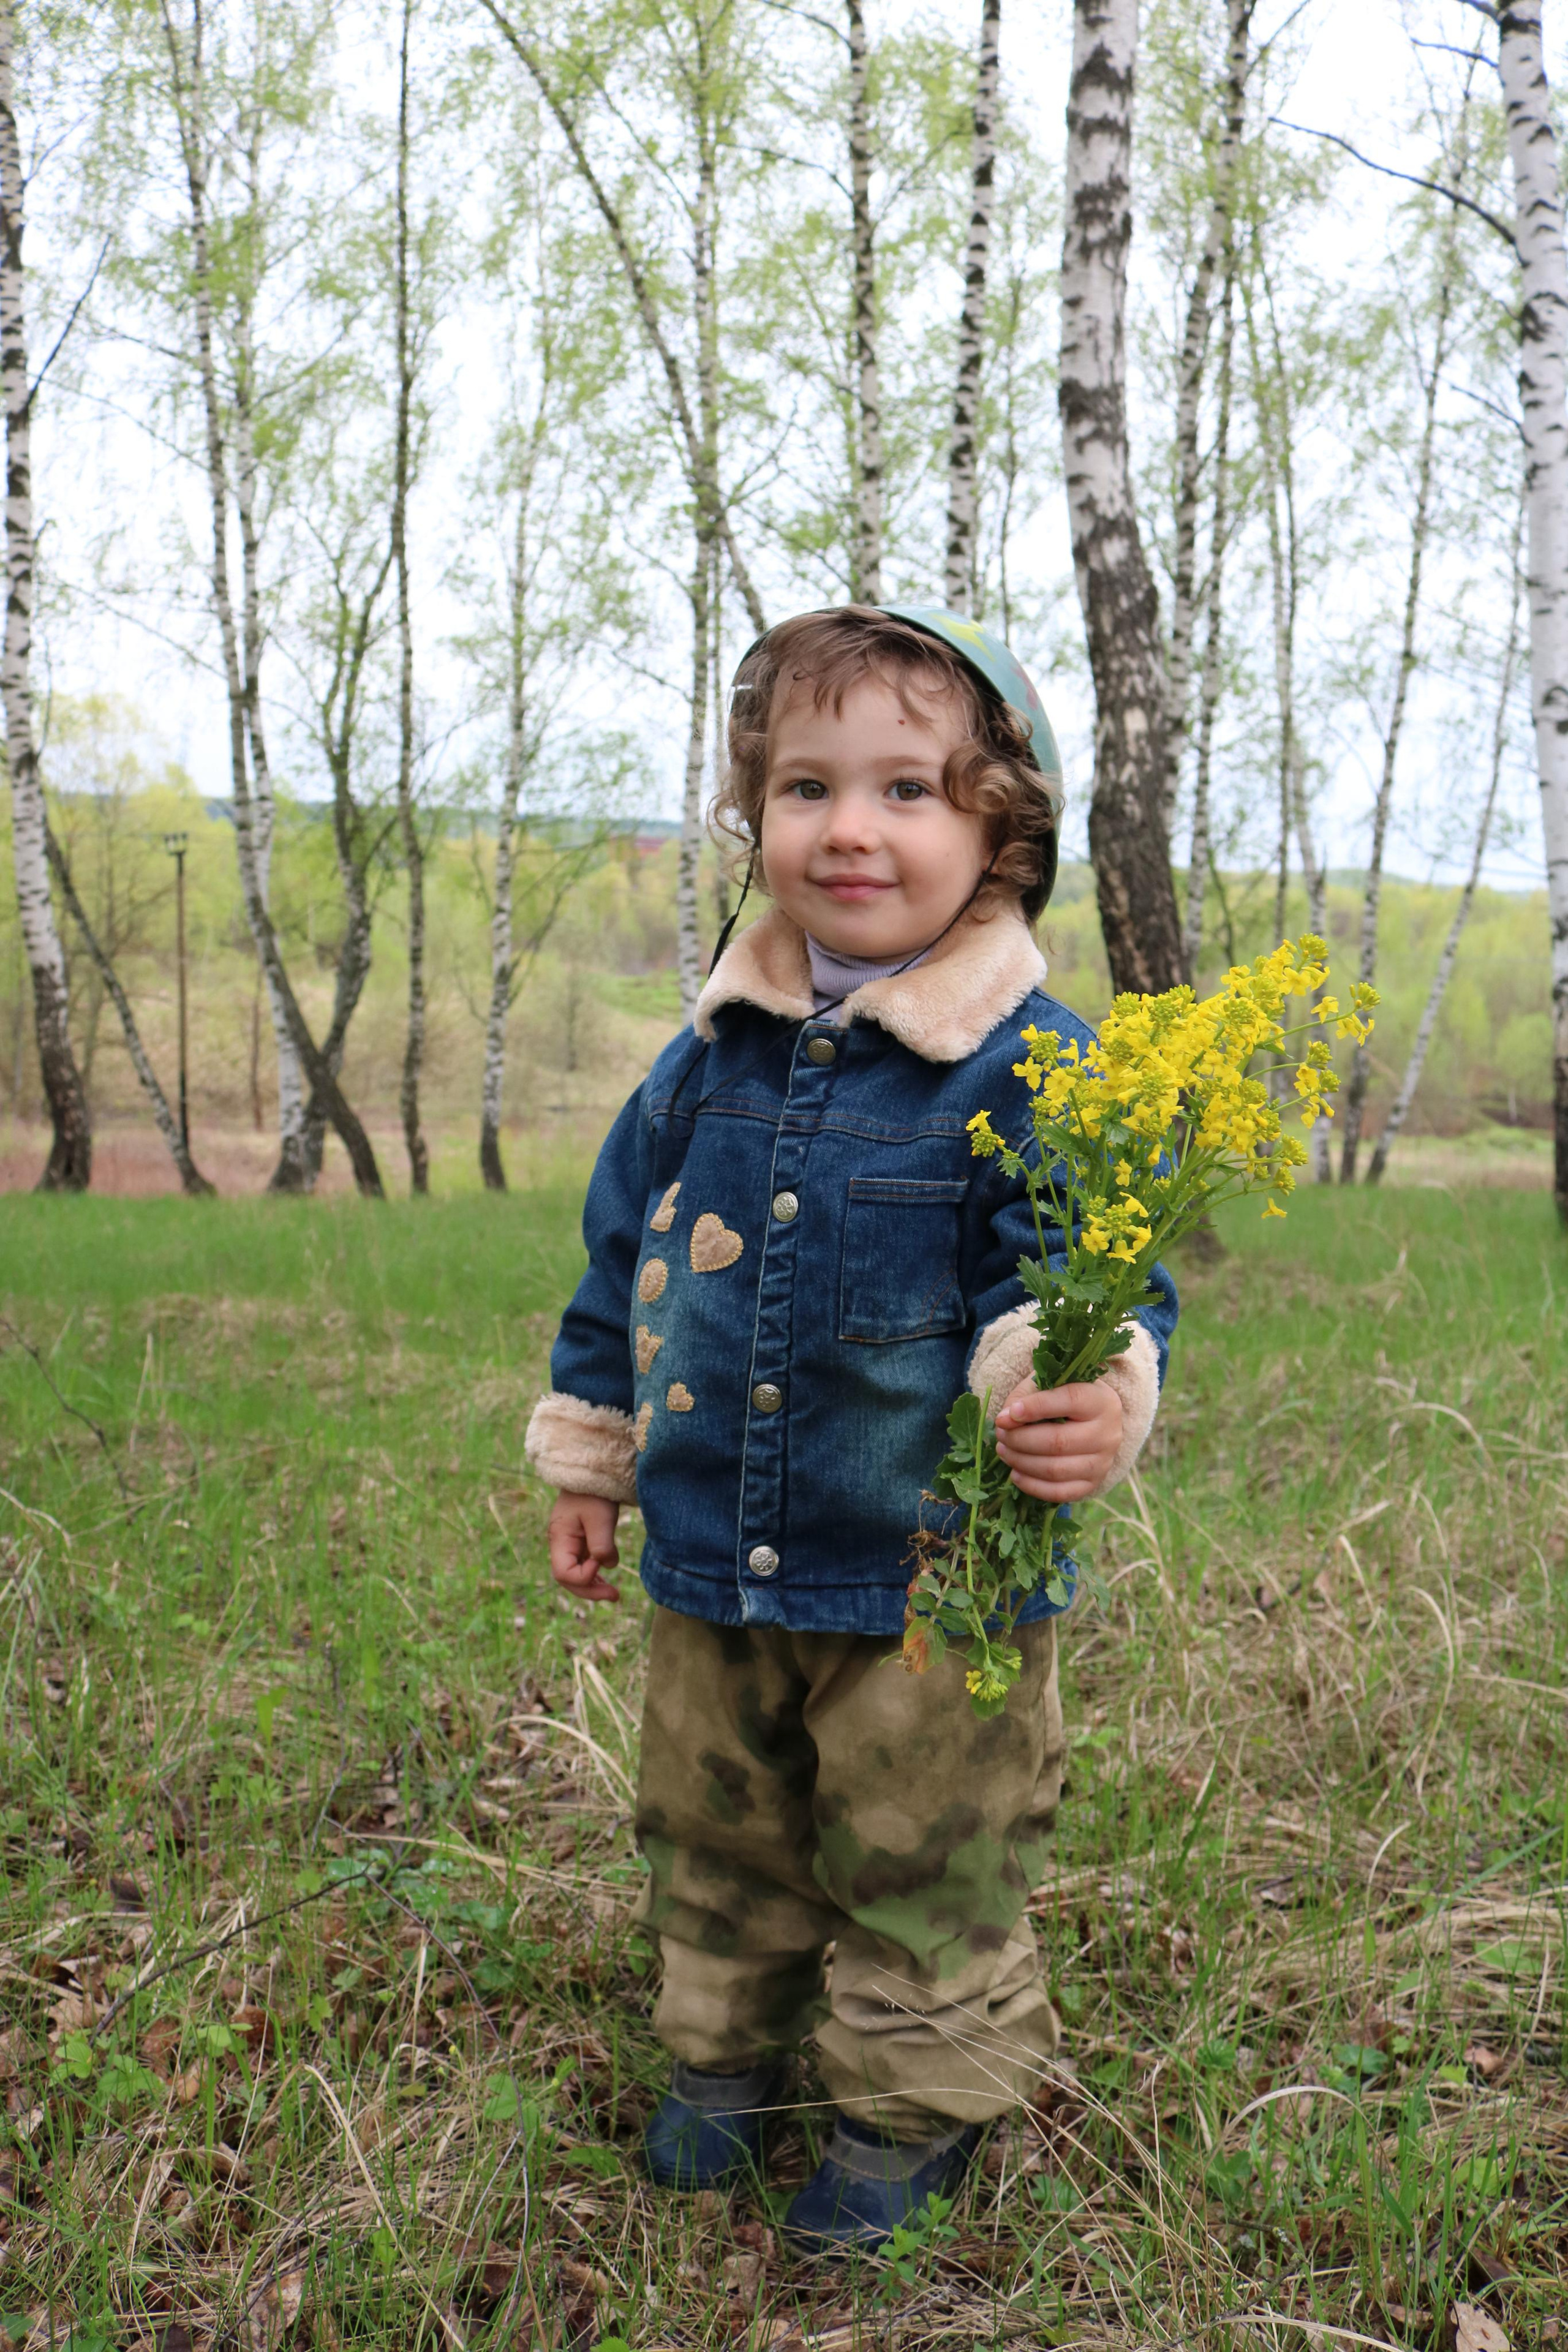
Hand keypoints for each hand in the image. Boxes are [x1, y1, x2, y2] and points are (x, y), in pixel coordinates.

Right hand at [548, 1491, 622, 1602]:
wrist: (592, 1472)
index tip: (601, 1561)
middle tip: (615, 1595)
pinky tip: (606, 1580)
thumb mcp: (601, 1517)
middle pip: (567, 1579)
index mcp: (559, 1539)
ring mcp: (569, 1543)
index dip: (583, 1576)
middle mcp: (560, 1544)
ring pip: (574, 1575)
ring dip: (592, 1586)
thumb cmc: (594, 1493)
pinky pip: (582, 1564)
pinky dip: (594, 1575)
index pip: (563, 1573)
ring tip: (613, 1594)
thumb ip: (602, 1544)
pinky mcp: (579, 1540)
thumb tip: (608, 1566)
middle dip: (589, 1590)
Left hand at [994, 1376, 1122, 1503]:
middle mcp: (1108, 1433)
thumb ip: (1025, 1396)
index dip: (1035, 1407)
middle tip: (1000, 1434)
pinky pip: (1059, 1493)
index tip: (1006, 1415)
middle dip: (1020, 1439)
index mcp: (1101, 1401)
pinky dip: (1032, 1486)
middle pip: (1058, 1441)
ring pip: (1056, 1470)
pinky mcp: (1092, 1484)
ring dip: (1021, 1462)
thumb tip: (1004, 1421)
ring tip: (1003, 1451)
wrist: (1091, 1422)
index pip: (1069, 1400)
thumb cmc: (1063, 1398)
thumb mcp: (1048, 1385)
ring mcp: (1102, 1462)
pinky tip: (1015, 1474)